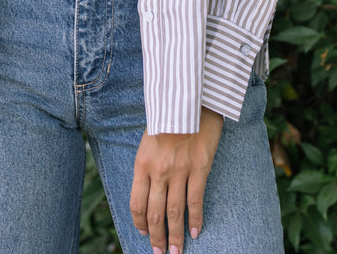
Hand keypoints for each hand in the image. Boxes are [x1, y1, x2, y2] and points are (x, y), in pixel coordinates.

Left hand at [129, 106, 222, 253]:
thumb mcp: (148, 139)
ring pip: (175, 212)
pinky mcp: (199, 167)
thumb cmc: (167, 117)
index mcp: (142, 163)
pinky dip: (195, 219)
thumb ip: (148, 164)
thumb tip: (148, 189)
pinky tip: (195, 231)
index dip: (140, 223)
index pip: (136, 203)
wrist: (188, 98)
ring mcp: (179, 170)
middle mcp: (158, 170)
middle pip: (155, 213)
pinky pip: (195, 200)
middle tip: (160, 253)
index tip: (144, 234)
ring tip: (175, 251)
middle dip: (157, 237)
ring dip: (175, 235)